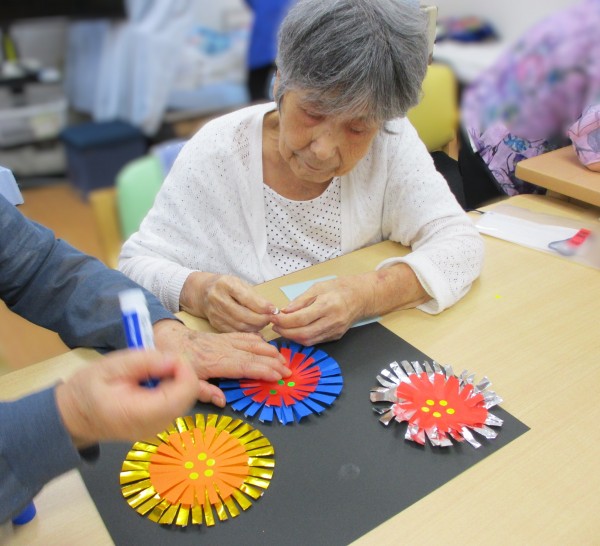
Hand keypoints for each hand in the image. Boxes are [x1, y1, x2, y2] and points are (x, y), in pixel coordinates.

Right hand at [55, 350, 199, 447]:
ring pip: (184, 398)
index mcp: (142, 413)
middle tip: (155, 361)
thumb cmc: (88, 389)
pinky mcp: (158, 425)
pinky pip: (175, 402)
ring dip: (173, 378)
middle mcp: (155, 426)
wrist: (73, 416)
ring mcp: (158, 428)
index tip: (166, 356)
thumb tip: (174, 360)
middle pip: (188, 395)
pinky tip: (149, 381)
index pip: (185, 392)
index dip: (183, 368)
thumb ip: (144, 362)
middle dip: (178, 371)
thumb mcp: (111, 366)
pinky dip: (169, 387)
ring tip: (147, 371)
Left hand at [153, 320, 289, 399]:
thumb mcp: (185, 380)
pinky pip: (245, 336)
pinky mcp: (225, 335)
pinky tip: (268, 346)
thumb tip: (221, 402)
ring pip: (252, 343)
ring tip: (284, 359)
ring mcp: (225, 340)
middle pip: (253, 354)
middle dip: (273, 362)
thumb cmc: (177, 362)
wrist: (168, 338)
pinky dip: (259, 341)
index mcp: (214, 361)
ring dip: (270, 351)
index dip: (263, 370)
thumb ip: (203, 391)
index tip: (278, 376)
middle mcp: (223, 348)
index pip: (244, 365)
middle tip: (289, 371)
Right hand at [180, 272, 275, 332]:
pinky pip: (235, 332)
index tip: (274, 310)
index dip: (263, 306)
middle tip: (271, 318)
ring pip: (241, 326)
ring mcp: (215, 313)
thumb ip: (255, 296)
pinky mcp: (215, 324)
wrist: (202, 292)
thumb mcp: (240, 283)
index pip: (247, 298)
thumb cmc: (226, 286)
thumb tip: (271, 310)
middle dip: (262, 319)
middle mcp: (218, 299)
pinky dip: (247, 332)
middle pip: (244, 315)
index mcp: (226, 284)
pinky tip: (254, 328)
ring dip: (256, 326)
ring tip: (263, 322)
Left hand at [270, 276, 365, 345]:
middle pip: (303, 333)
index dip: (284, 320)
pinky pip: (315, 341)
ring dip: (292, 337)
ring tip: (282, 328)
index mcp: (328, 305)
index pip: (301, 318)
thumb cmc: (339, 288)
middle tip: (274, 325)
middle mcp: (332, 321)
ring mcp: (335, 331)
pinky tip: (294, 331)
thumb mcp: (318, 287)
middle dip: (285, 331)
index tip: (273, 317)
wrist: (362, 297)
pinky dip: (302, 338)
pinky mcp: (336, 337)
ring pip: (308, 341)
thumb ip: (301, 300)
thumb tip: (285, 311)